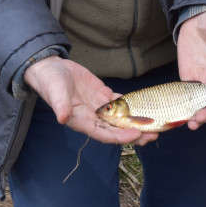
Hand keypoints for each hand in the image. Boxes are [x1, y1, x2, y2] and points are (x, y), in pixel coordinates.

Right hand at [23, 56, 158, 145]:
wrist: (50, 70)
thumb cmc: (50, 83)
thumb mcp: (55, 92)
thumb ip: (60, 106)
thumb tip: (63, 118)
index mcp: (82, 121)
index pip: (105, 134)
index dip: (121, 136)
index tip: (136, 134)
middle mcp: (93, 117)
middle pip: (118, 130)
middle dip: (136, 133)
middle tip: (154, 134)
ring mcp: (99, 107)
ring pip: (122, 118)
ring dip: (137, 121)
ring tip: (155, 123)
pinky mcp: (103, 95)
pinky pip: (120, 103)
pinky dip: (132, 105)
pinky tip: (146, 105)